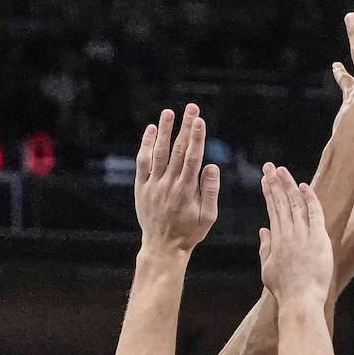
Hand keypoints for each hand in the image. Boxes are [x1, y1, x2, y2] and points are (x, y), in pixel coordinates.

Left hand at [134, 104, 219, 253]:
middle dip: (186, 127)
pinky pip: (142, 162)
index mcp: (186, 191)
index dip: (197, 138)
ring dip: (164, 130)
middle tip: (192, 108)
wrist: (163, 246)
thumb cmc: (189, 232)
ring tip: (169, 112)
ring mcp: (153, 185)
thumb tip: (212, 166)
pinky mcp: (141, 187)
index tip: (200, 120)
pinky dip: (146, 145)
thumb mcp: (208, 217)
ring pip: (158, 152)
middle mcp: (168, 185)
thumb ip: (210, 191)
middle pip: (178, 150)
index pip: (193, 158)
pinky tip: (151, 129)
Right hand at [259, 164, 333, 303]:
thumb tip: (263, 229)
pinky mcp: (319, 240)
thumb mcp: (267, 269)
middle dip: (275, 183)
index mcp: (276, 240)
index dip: (269, 193)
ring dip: (289, 185)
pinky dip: (310, 199)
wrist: (300, 300)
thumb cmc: (284, 289)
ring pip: (296, 204)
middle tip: (269, 166)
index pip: (273, 210)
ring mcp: (304, 236)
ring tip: (282, 170)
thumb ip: (266, 247)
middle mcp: (289, 234)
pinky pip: (315, 214)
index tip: (265, 179)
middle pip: (282, 203)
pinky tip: (304, 186)